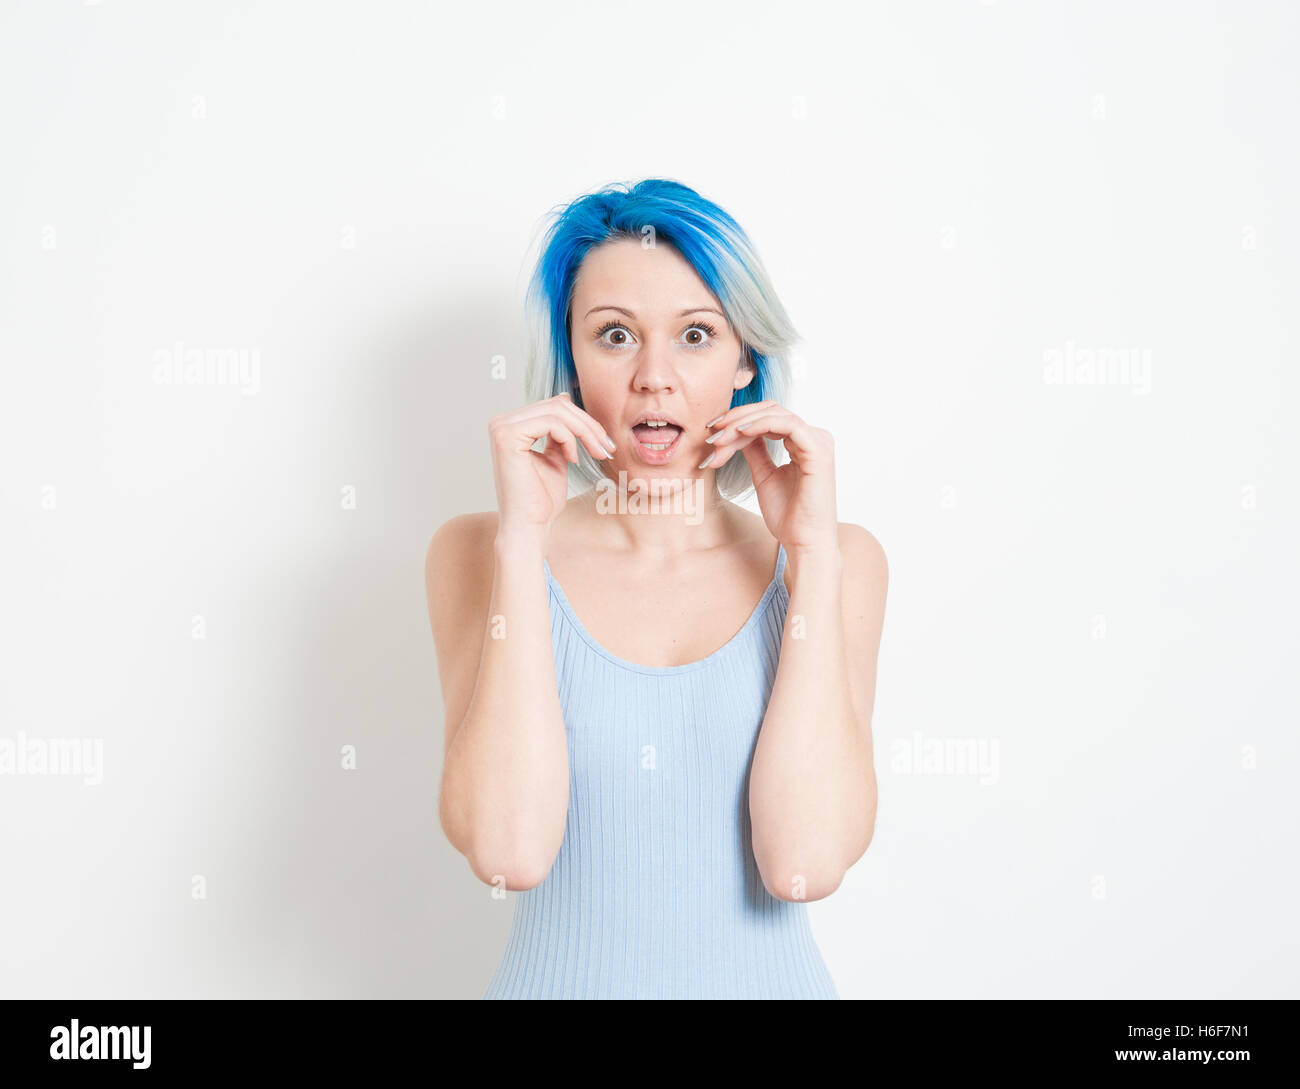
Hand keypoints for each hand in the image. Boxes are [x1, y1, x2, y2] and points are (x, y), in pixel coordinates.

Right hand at [489, 392, 615, 537]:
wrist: (530, 526)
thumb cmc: (542, 499)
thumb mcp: (555, 456)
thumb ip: (558, 431)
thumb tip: (563, 398)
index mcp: (510, 425)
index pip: (553, 406)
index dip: (583, 421)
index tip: (603, 443)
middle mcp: (501, 422)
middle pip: (556, 404)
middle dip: (588, 425)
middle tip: (606, 448)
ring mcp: (501, 427)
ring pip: (556, 411)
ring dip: (584, 431)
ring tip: (596, 453)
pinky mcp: (507, 436)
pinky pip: (551, 423)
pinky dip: (570, 439)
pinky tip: (573, 460)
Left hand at [703, 401, 837, 551]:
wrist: (803, 542)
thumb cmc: (788, 517)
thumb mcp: (764, 476)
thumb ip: (755, 451)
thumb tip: (738, 432)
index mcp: (803, 443)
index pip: (768, 417)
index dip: (738, 420)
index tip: (712, 433)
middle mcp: (814, 438)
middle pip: (771, 410)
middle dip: (737, 418)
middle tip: (712, 431)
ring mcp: (818, 441)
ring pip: (775, 414)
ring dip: (742, 423)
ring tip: (720, 438)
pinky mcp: (818, 450)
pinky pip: (788, 424)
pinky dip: (761, 424)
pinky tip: (740, 432)